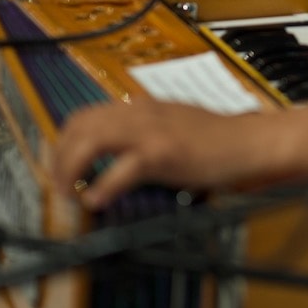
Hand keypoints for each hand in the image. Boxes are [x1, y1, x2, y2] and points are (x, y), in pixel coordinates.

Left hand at [53, 97, 307, 208]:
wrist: (249, 143)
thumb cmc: (216, 140)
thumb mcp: (172, 126)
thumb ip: (143, 132)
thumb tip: (114, 153)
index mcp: (141, 107)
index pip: (85, 114)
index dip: (65, 140)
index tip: (60, 164)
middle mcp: (140, 113)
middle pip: (80, 125)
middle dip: (59, 156)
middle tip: (57, 184)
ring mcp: (151, 131)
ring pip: (92, 140)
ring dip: (71, 168)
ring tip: (69, 193)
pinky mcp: (163, 153)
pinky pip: (122, 169)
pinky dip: (103, 186)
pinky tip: (97, 200)